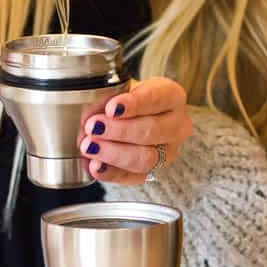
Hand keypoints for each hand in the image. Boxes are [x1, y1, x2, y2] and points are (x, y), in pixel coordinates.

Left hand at [79, 77, 194, 184]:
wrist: (131, 117)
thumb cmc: (125, 99)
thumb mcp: (117, 89)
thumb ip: (106, 97)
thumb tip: (90, 114)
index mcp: (172, 96)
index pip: (157, 98)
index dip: (134, 104)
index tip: (111, 108)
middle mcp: (177, 125)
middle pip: (152, 131)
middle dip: (119, 131)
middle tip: (93, 127)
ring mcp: (168, 152)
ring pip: (146, 158)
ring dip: (114, 153)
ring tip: (89, 147)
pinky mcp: (153, 172)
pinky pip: (134, 177)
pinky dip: (111, 172)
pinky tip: (94, 166)